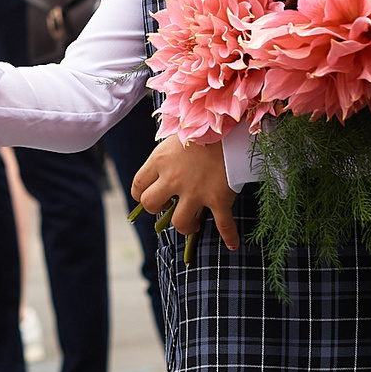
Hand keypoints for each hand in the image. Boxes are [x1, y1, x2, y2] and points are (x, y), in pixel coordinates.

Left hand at [131, 136, 239, 251]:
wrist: (230, 127)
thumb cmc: (203, 128)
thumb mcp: (176, 135)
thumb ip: (166, 154)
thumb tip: (161, 165)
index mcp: (160, 161)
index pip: (138, 185)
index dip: (140, 194)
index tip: (146, 196)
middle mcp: (173, 178)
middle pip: (151, 205)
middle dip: (157, 209)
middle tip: (168, 205)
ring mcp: (195, 191)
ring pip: (179, 222)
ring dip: (185, 226)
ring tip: (192, 223)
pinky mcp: (217, 198)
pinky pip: (223, 225)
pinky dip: (230, 236)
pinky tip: (232, 244)